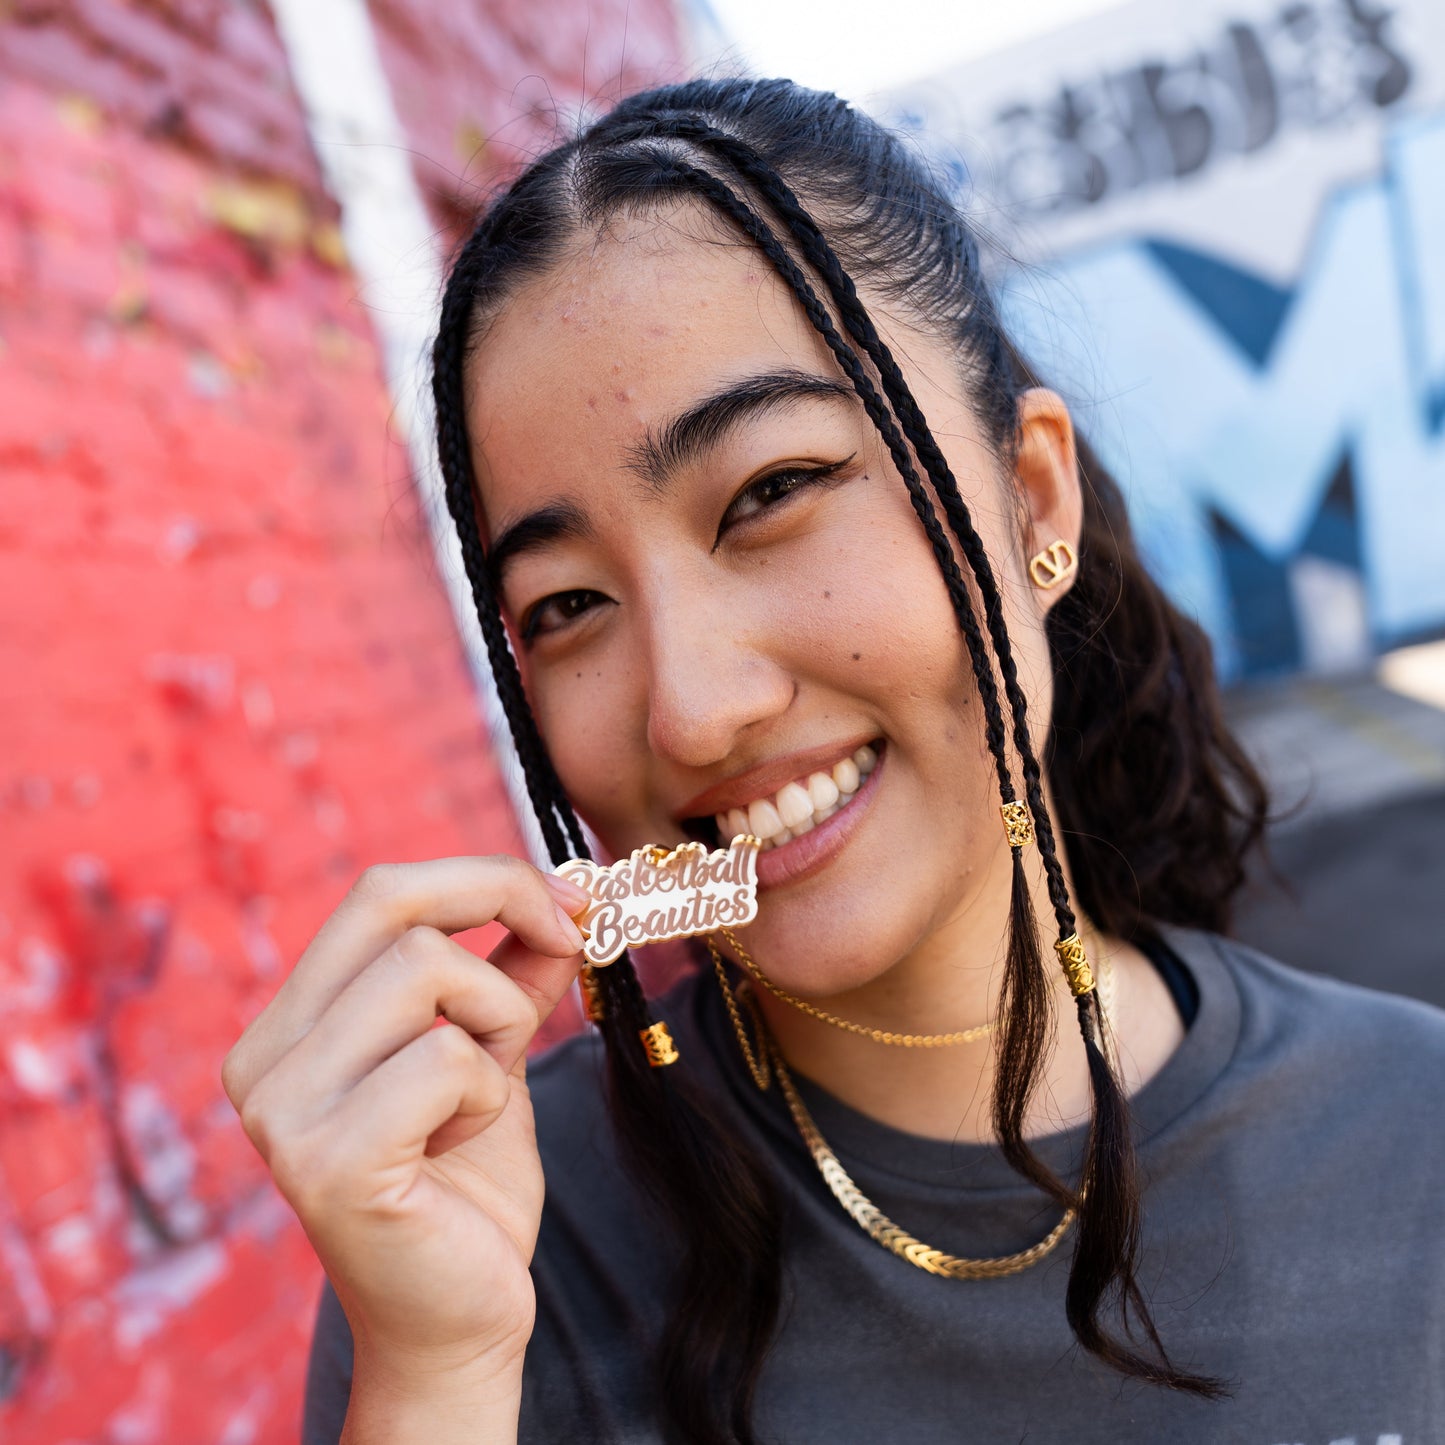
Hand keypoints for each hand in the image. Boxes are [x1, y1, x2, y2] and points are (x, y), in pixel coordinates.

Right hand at [222, 856, 590, 1379]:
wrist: (459, 1319)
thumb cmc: (468, 1184)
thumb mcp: (493, 1051)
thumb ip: (511, 972)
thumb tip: (564, 895)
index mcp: (288, 1025)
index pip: (378, 892)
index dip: (484, 876)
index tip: (568, 899)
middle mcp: (263, 1060)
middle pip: (396, 908)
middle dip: (505, 908)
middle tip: (572, 942)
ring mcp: (284, 1112)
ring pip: (430, 971)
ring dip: (498, 1023)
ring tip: (485, 1092)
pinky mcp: (328, 1162)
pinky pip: (447, 1056)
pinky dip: (488, 1087)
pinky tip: (464, 1140)